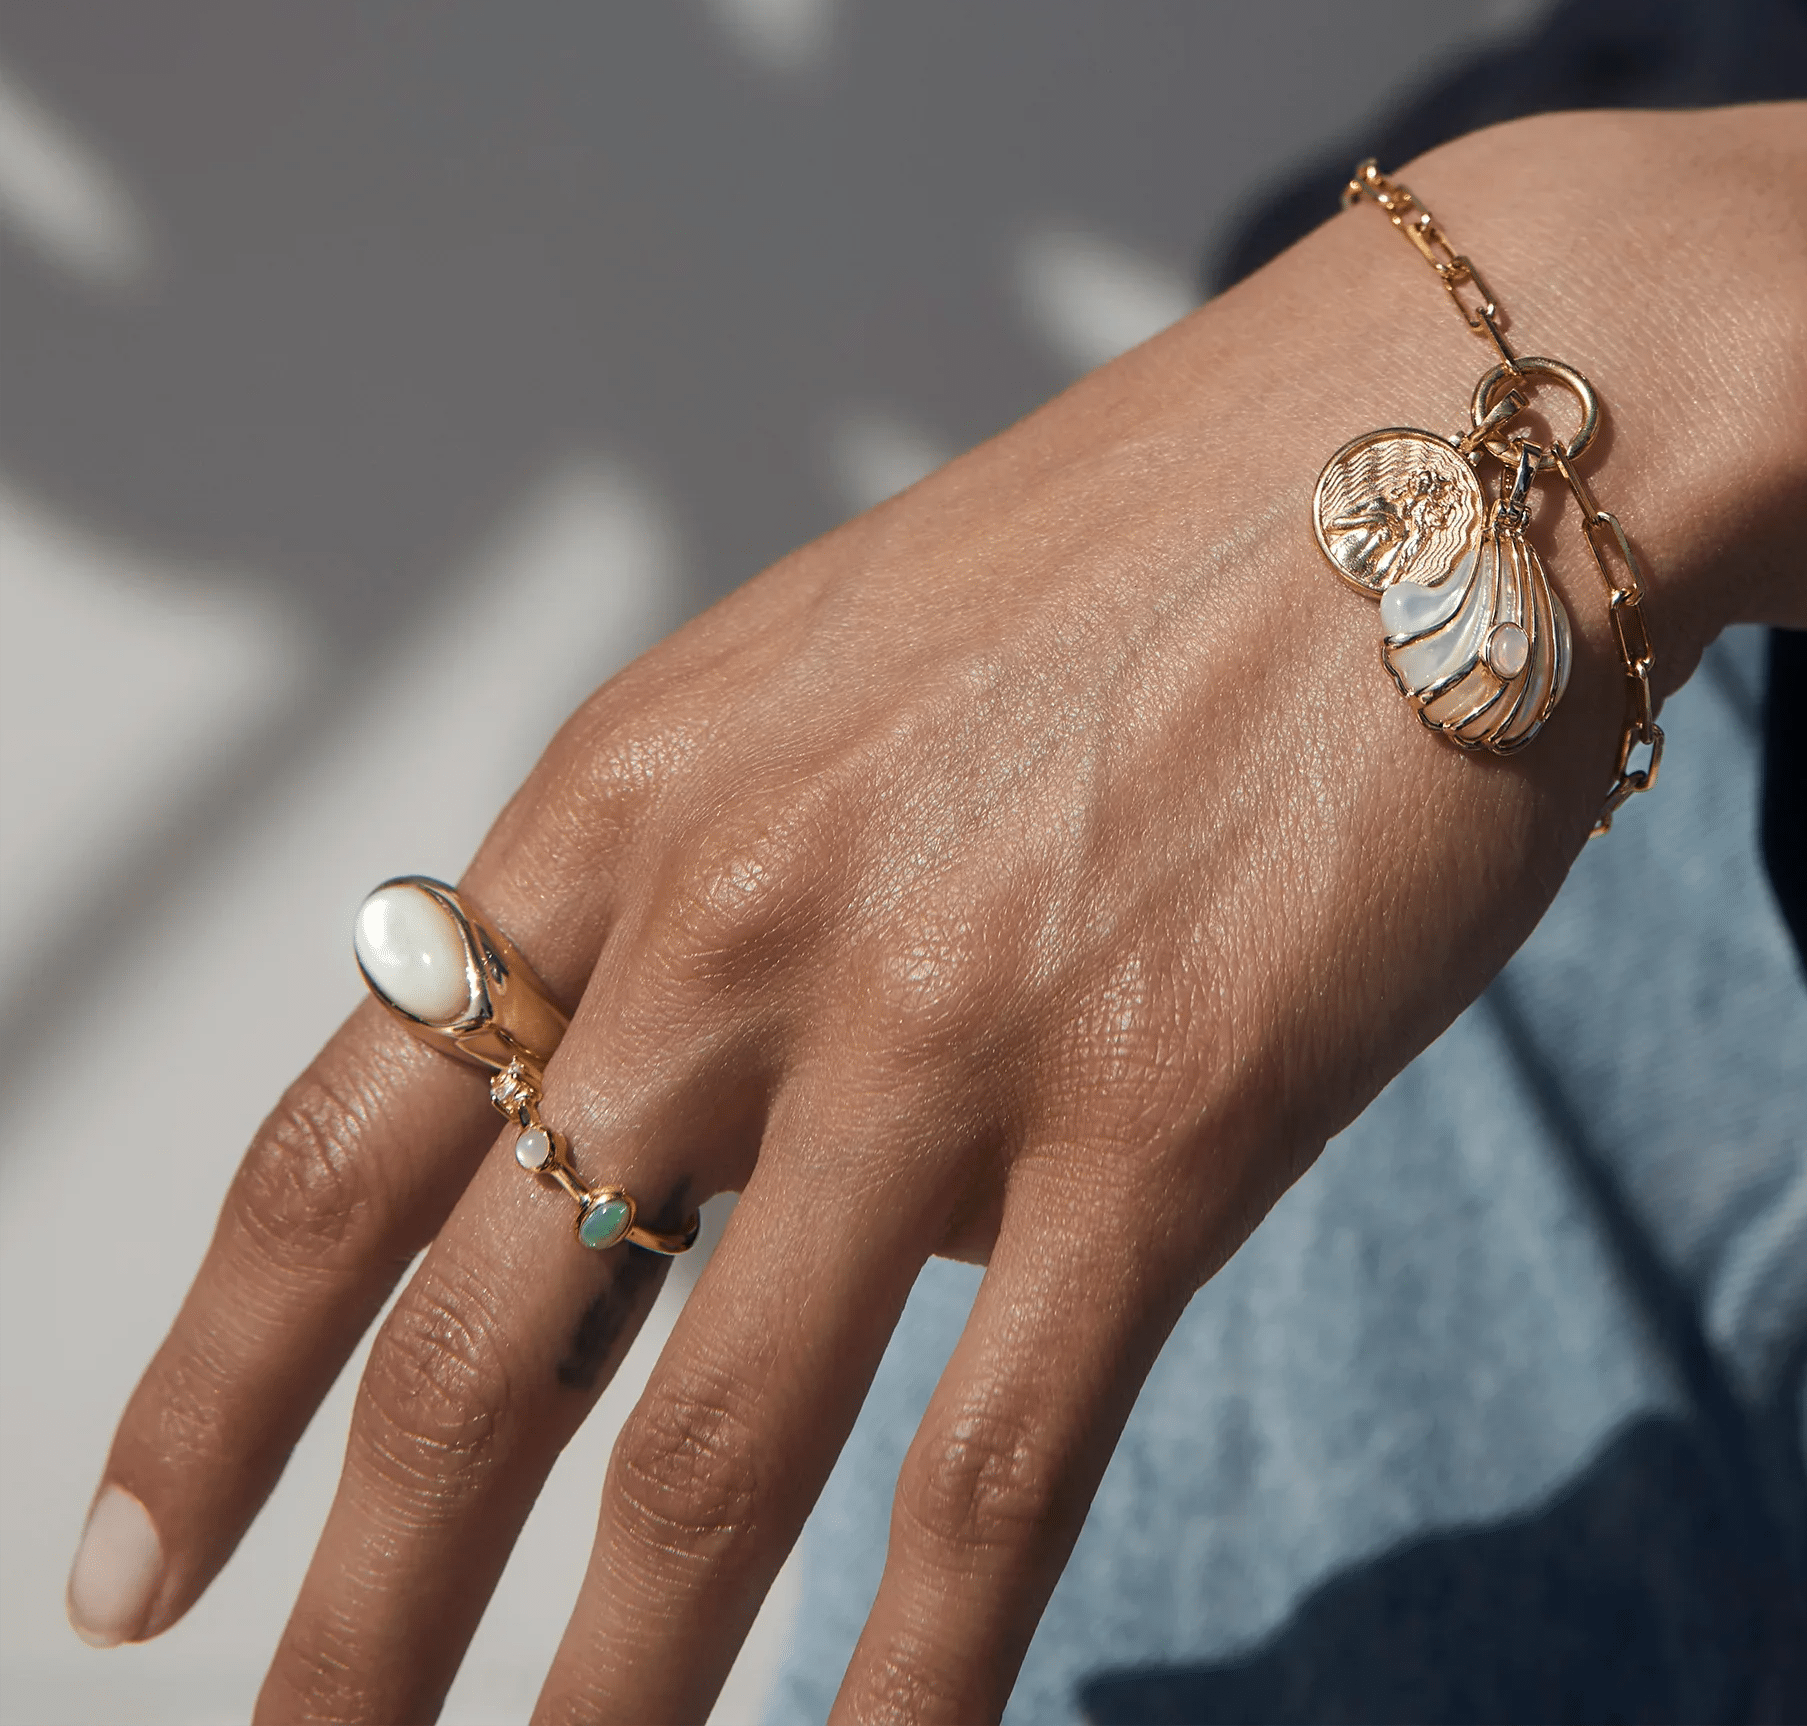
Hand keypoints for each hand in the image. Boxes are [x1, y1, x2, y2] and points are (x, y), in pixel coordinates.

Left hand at [66, 161, 1673, 1721]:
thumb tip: (718, 1181)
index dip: (215, 1382)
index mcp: (643, 794)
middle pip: (482, 1350)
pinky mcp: (1163, 1117)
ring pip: (708, 1461)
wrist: (1436, 447)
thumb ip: (730, 903)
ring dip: (591, 1710)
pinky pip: (995, 1471)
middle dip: (362, 1618)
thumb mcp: (850, 676)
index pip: (351, 1138)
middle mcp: (746, 919)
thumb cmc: (1152, 550)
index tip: (129, 1565)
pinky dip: (906, 1682)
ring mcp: (943, 1027)